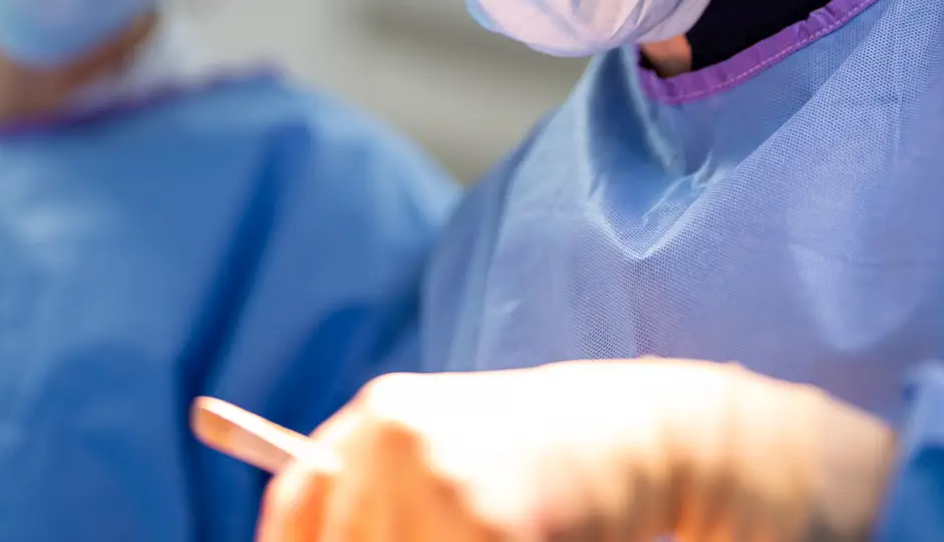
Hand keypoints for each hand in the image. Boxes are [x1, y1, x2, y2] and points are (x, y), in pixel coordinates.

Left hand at [256, 358, 895, 541]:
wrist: (646, 431)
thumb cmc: (547, 458)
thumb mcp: (448, 460)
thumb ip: (380, 498)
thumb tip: (312, 540)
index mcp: (379, 415)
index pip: (297, 508)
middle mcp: (391, 433)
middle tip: (467, 540)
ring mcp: (434, 472)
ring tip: (505, 536)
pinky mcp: (484, 518)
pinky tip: (533, 538)